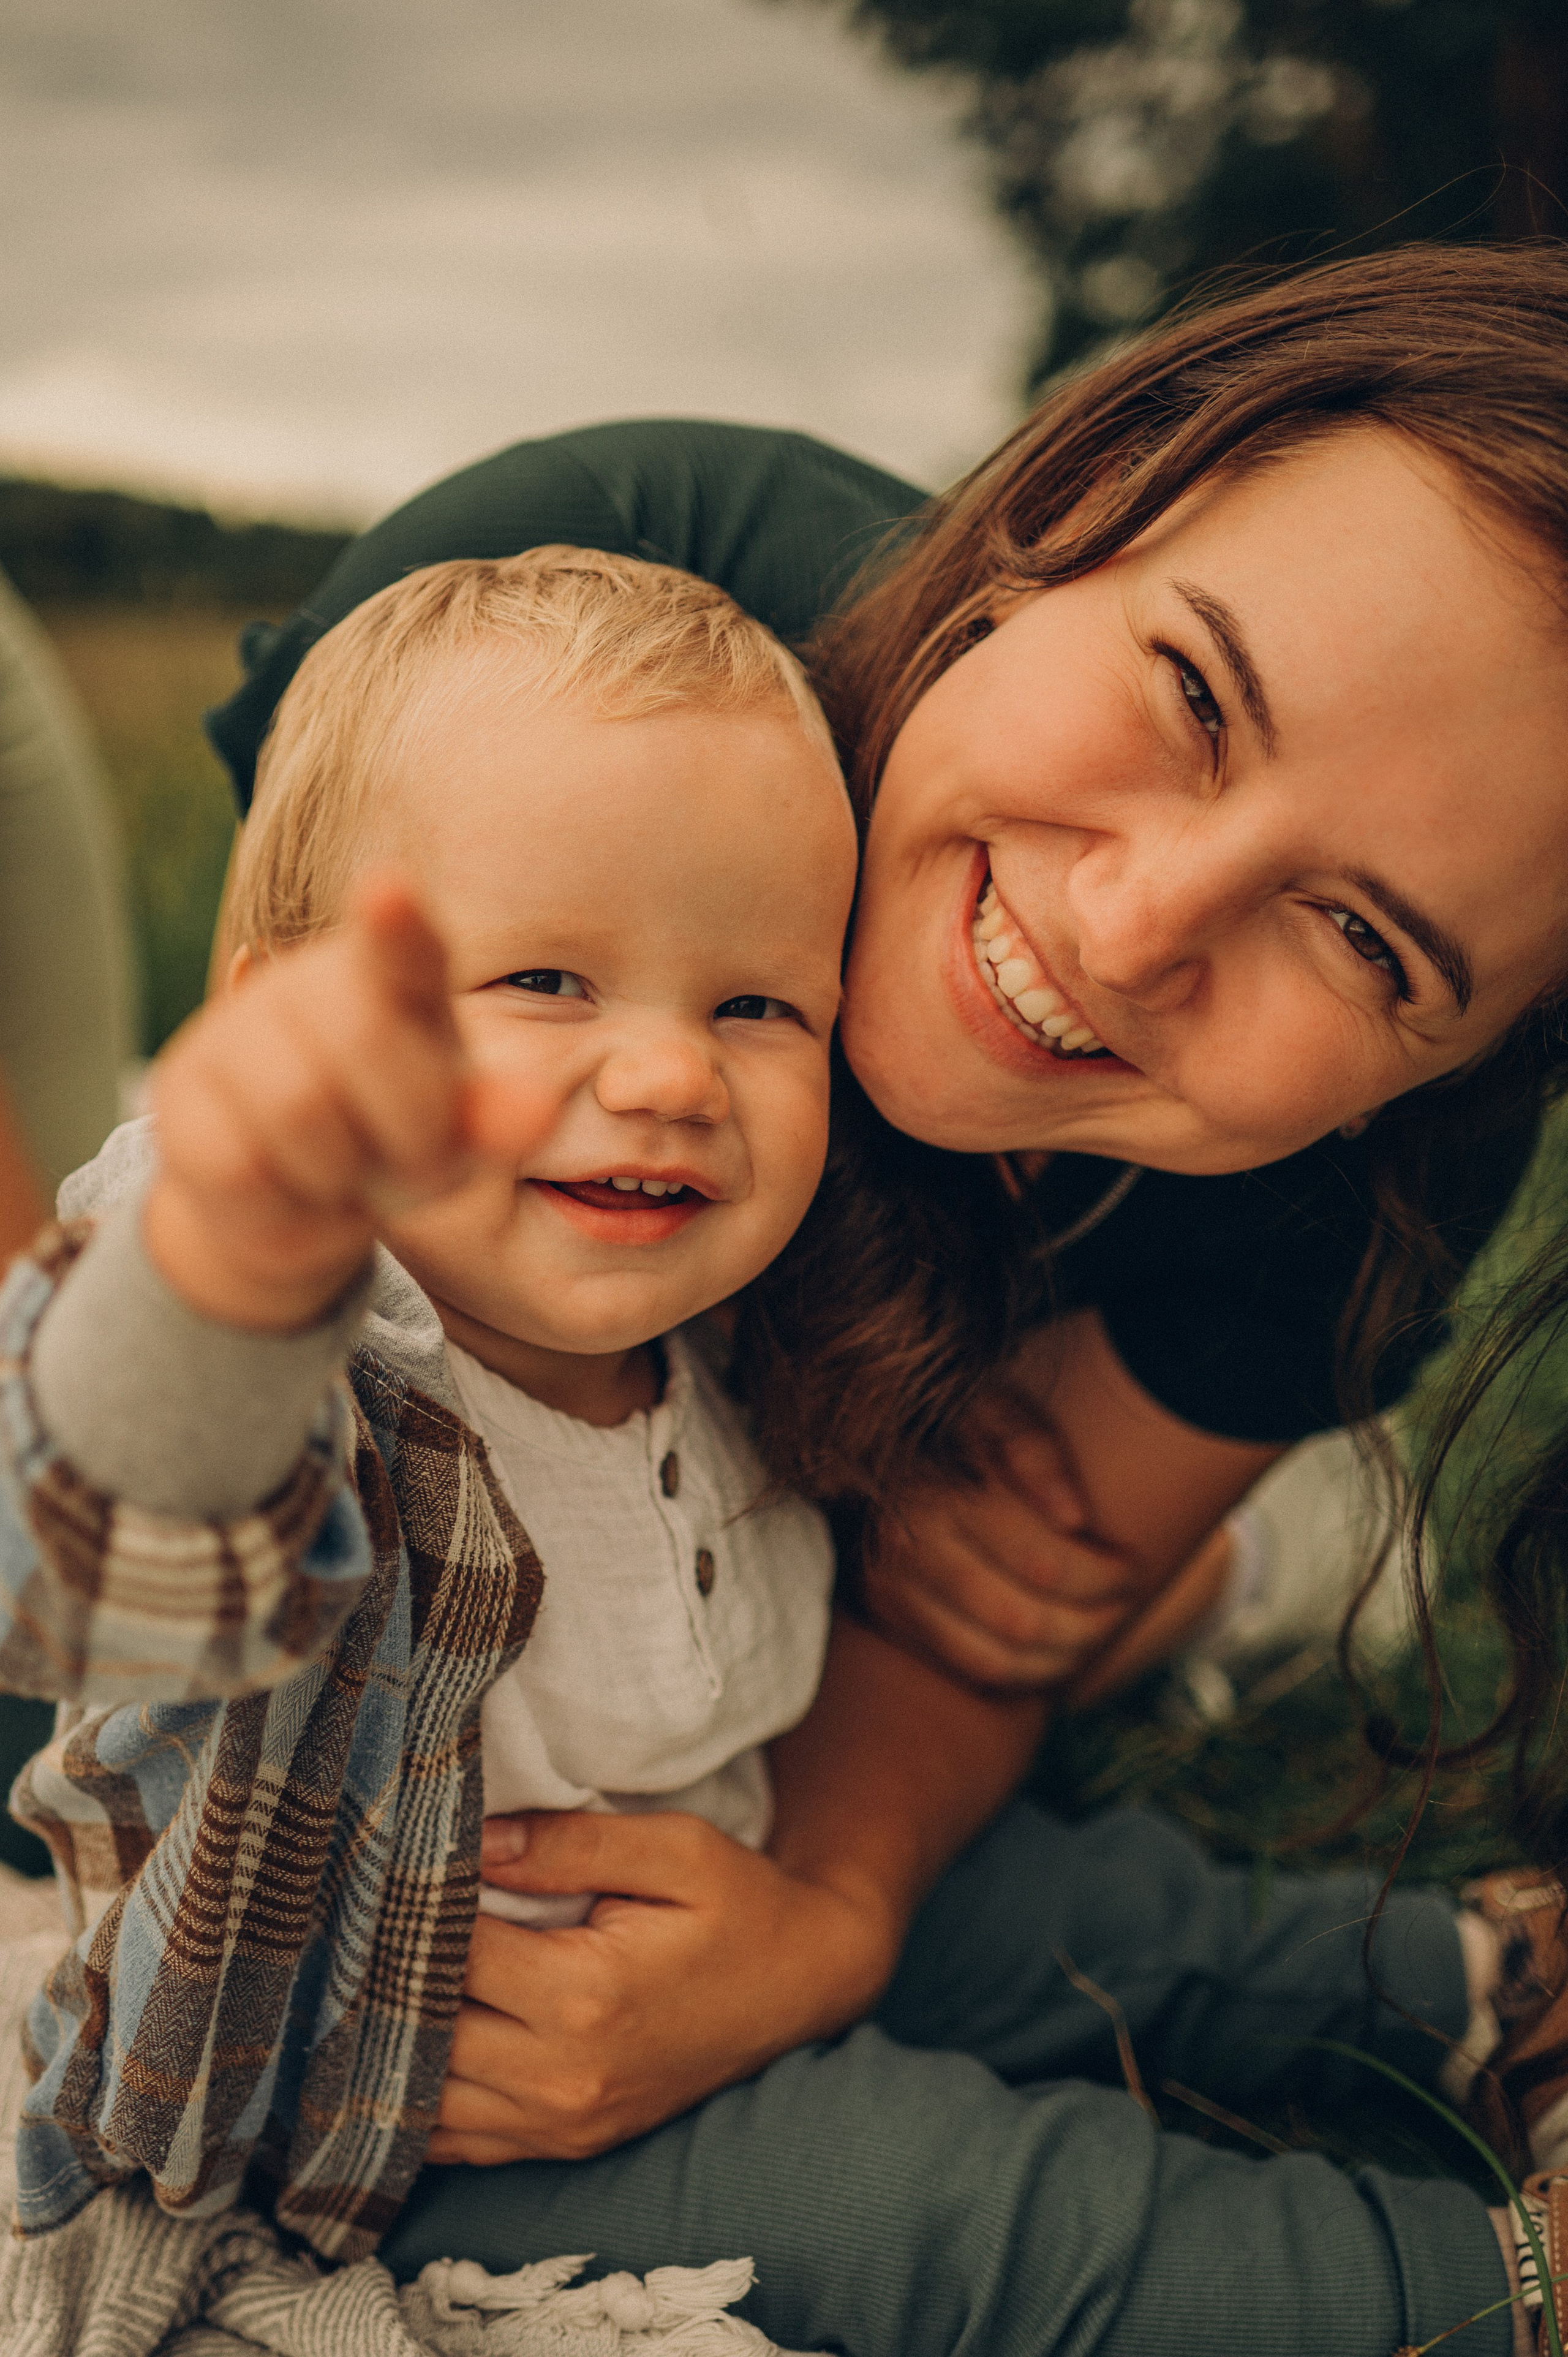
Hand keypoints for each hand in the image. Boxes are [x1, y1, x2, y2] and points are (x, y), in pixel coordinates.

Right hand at [144, 876, 545, 1330]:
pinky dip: (280, 1205)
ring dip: (340, 1173)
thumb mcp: (456, 1138)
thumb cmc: (394, 1141)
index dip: (395, 922)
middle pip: (364, 1044)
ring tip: (345, 1173)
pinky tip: (288, 1192)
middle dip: (408, 1129)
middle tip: (410, 1158)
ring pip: (295, 1109)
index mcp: (396, 981)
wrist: (291, 1198)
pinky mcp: (180, 1092)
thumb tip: (539, 1108)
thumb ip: (493, 1121)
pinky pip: (237, 1164)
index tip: (388, 890)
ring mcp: (235, 1030)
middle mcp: (308, 984)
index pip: (403, 947)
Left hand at [429, 1808, 899, 2165]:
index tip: (398, 1864)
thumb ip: (570, 1842)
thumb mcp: (674, 1849)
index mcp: (587, 1997)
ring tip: (384, 1975)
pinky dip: (420, 2101)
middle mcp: (565, 2076)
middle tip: (377, 1916)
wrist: (803, 1984)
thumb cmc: (740, 1905)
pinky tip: (408, 2045)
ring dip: (396, 2040)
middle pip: (425, 2031)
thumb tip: (477, 1840)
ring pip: (428, 2099)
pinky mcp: (568, 2142)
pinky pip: (458, 2142)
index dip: (415, 1906)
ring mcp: (564, 2123)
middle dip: (393, 1973)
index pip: (453, 1953)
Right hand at [861, 1378, 1139, 1691]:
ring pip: (994, 1660)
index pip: (1043, 1564)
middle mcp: (909, 1550)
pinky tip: (1054, 1647)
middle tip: (1126, 1603)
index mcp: (942, 1494)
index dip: (1104, 1577)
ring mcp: (891, 1589)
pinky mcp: (885, 1613)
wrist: (867, 1434)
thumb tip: (1074, 1518)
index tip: (1134, 1565)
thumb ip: (1036, 1450)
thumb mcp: (995, 1406)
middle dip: (1092, 1623)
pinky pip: (966, 1667)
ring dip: (1061, 1659)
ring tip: (1097, 1630)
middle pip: (1022, 1621)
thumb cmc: (950, 1418)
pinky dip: (1021, 1672)